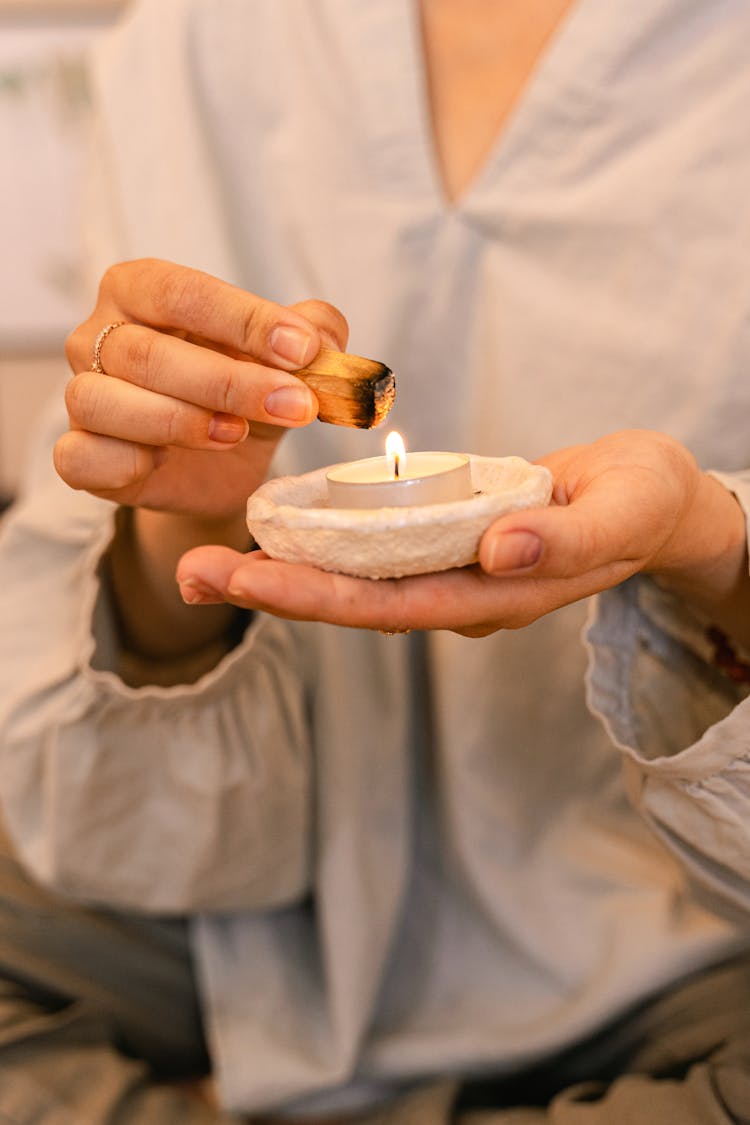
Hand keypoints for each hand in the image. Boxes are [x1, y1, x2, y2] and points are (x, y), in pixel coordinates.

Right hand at [56, 259, 347, 520]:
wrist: (219, 467)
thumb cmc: (242, 393)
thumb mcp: (287, 359)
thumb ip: (312, 333)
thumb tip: (324, 336)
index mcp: (140, 290)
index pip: (183, 291)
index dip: (244, 320)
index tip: (302, 350)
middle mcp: (98, 336)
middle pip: (147, 351)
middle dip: (230, 381)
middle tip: (294, 404)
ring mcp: (81, 395)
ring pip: (105, 401)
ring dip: (180, 421)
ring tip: (236, 433)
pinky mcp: (78, 455)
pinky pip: (80, 456)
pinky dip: (126, 462)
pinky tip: (166, 463)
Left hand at [176, 431, 747, 637]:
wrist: (654, 501)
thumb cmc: (644, 501)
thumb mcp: (624, 510)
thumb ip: (567, 538)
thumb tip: (500, 550)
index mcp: (498, 594)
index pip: (395, 605)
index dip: (321, 595)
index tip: (250, 577)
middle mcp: (461, 593)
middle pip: (355, 601)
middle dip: (273, 589)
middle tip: (192, 570)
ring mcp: (450, 572)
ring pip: (354, 580)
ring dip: (280, 570)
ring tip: (205, 558)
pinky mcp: (444, 542)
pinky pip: (372, 551)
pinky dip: (318, 544)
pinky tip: (272, 531)